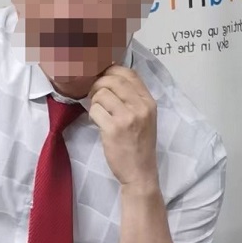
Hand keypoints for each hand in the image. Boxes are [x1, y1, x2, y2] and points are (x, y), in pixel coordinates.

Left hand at [88, 65, 158, 189]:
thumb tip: (110, 78)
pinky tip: (96, 122)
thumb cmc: (140, 145)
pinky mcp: (113, 129)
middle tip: (94, 96)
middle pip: (112, 79)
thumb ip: (133, 98)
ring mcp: (128, 117)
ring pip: (101, 93)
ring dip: (94, 101)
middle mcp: (140, 107)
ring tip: (98, 112)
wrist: (140, 172)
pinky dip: (92, 114)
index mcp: (149, 102)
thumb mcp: (145, 118)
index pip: (129, 73)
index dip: (112, 70)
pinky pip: (95, 110)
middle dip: (98, 84)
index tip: (103, 77)